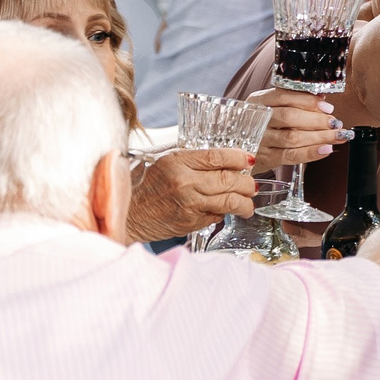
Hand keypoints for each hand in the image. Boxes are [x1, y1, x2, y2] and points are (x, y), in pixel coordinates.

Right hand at [126, 147, 255, 241]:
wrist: (126, 214)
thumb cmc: (143, 186)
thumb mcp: (164, 162)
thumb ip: (191, 160)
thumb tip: (224, 161)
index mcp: (177, 162)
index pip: (217, 157)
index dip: (238, 158)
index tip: (248, 160)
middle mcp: (184, 182)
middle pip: (229, 180)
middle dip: (247, 183)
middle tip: (252, 185)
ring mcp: (188, 204)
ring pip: (229, 201)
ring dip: (245, 203)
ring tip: (248, 203)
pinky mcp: (190, 223)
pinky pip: (217, 216)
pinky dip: (225, 213)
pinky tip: (225, 211)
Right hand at [245, 88, 349, 168]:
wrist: (237, 147)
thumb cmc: (262, 124)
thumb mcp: (271, 107)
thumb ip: (294, 100)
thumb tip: (322, 98)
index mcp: (258, 101)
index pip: (283, 96)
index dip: (308, 101)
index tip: (327, 106)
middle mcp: (256, 119)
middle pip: (289, 117)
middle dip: (317, 120)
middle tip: (335, 123)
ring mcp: (259, 140)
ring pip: (292, 137)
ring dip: (319, 137)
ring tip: (337, 135)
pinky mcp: (265, 158)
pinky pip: (291, 156)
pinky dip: (311, 153)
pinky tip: (325, 149)